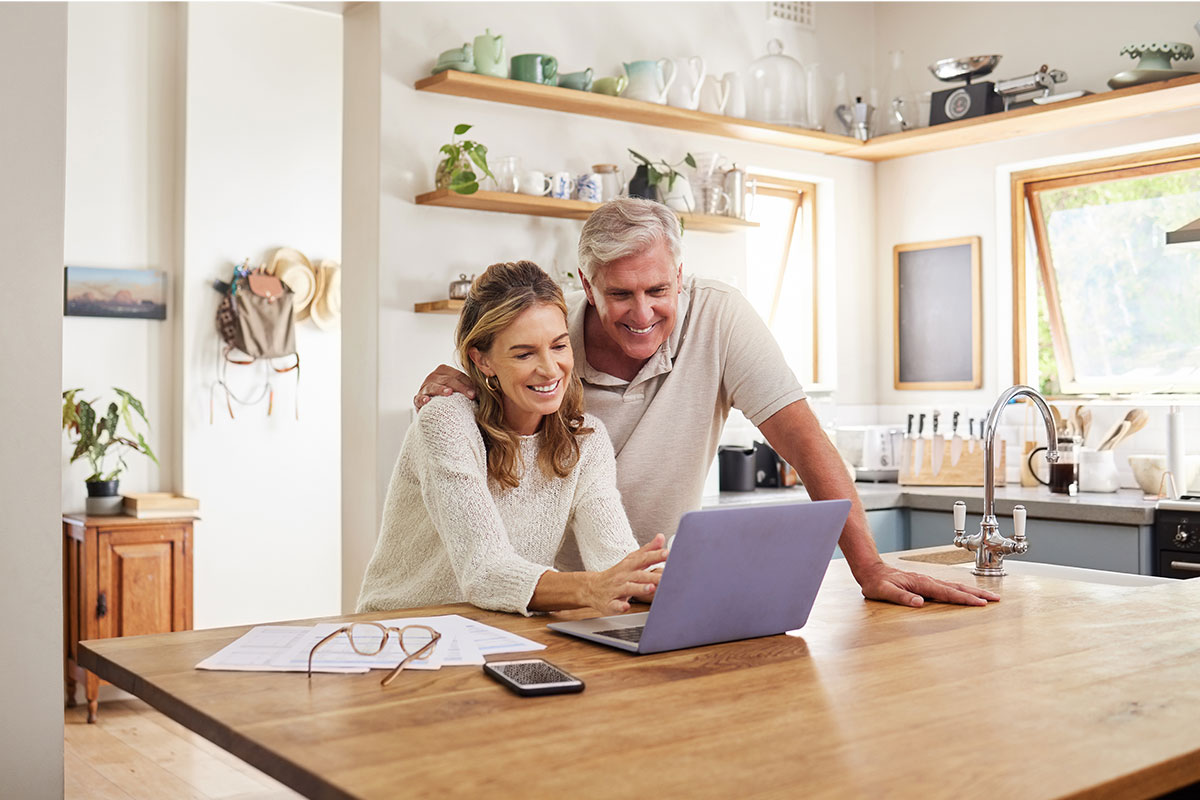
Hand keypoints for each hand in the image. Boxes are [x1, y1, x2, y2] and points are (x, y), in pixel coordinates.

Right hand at [414, 364, 474, 409]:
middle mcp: (433, 377)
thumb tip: (487, 388)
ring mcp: (424, 387)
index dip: (469, 383)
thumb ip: (469, 387)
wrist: (433, 410)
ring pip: (433, 386)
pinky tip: (427, 401)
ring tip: (449, 393)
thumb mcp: (459, 390)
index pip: (458, 375)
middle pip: (448, 379)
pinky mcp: (417, 399)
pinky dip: (422, 399)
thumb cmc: (450, 399)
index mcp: (444, 371)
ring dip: (441, 389)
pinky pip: (418, 398)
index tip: (479, 392)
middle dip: (461, 387)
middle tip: (472, 396)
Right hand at [582, 534, 668, 614]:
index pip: (643, 558)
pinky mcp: (610, 603)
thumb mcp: (631, 560)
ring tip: (651, 588)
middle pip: (639, 575)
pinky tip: (626, 606)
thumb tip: (660, 537)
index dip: (655, 556)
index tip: (666, 553)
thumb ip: (647, 550)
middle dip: (652, 575)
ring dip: (639, 588)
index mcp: (629, 565)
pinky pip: (615, 604)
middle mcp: (623, 576)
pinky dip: (620, 606)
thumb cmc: (616, 574)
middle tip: (666, 575)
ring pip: (629, 588)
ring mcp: (616, 589)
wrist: (592, 588)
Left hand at [854, 561, 1000, 607]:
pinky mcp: (926, 584)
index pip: (948, 593)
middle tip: (996, 599)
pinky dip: (961, 591)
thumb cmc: (877, 583)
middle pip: (957, 587)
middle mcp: (928, 581)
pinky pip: (948, 588)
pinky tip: (965, 594)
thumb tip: (919, 602)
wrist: (871, 571)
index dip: (965, 599)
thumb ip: (901, 597)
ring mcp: (928, 581)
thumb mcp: (884, 592)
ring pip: (955, 586)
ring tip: (988, 597)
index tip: (981, 603)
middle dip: (977, 594)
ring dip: (972, 591)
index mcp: (922, 583)